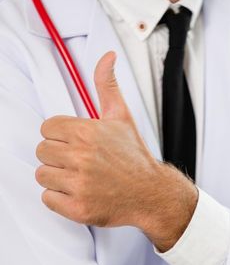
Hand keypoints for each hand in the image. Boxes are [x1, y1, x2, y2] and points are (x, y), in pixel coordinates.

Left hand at [35, 52, 196, 251]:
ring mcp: (79, 184)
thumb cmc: (135, 157)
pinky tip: (81, 193)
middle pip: (42, 152)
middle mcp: (81, 158)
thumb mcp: (121, 117)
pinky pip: (48, 199)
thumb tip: (107, 56)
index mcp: (87, 133)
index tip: (78, 144)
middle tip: (81, 162)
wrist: (152, 193)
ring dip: (59, 178)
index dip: (62, 136)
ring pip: (43, 175)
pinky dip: (61, 199)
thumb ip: (107, 85)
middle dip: (59, 156)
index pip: (47, 129)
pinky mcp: (77, 208)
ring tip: (82, 178)